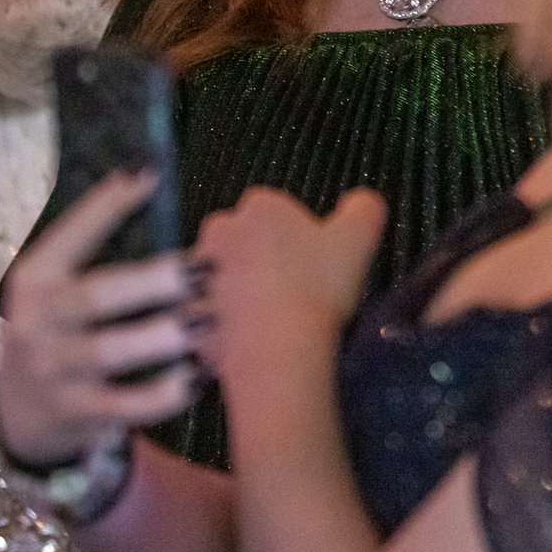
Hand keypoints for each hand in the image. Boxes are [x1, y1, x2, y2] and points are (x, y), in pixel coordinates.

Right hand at [0, 171, 198, 467]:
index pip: (71, 233)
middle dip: (153, 281)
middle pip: (97, 295)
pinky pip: (126, 404)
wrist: (22, 415)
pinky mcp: (76, 414)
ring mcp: (54, 371)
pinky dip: (165, 393)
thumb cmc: (61, 332)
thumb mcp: (57, 289)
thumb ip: (95, 251)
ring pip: (112, 351)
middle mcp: (37, 322)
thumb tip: (152, 183)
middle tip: (203, 271)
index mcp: (36, 277)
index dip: (108, 203)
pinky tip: (197, 377)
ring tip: (208, 323)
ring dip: (164, 336)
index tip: (151, 172)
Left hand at [192, 188, 386, 378]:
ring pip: (228, 273)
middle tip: (296, 292)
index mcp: (259, 205)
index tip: (314, 267)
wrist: (275, 350)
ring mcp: (199, 270)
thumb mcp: (359, 240)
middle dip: (266, 259)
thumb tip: (362, 201)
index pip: (280, 212)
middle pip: (249, 239)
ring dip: (245, 288)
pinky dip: (229, 319)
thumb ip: (363, 209)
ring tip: (275, 320)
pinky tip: (254, 338)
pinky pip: (213, 308)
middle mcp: (220, 228)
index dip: (301, 238)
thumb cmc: (317, 286)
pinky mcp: (187, 308)